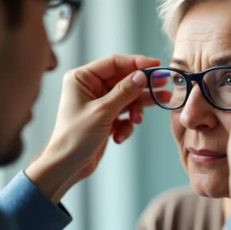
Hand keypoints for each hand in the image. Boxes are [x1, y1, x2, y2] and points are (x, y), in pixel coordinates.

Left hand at [25, 55, 169, 202]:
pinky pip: (124, 114)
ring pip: (127, 98)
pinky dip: (126, 125)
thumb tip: (142, 75)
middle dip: (142, 87)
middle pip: (124, 80)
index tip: (156, 65)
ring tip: (140, 119)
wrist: (66, 166)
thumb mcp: (103, 111)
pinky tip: (119, 136)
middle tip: (163, 86)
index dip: (136, 63)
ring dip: (136, 109)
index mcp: (82, 78)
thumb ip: (125, 91)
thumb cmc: (76, 137)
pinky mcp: (106, 117)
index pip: (114, 63)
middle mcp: (90, 87)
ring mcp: (99, 103)